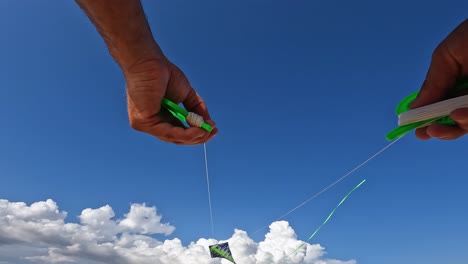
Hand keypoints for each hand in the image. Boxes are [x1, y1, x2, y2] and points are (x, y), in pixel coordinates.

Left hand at [125, 58, 217, 144]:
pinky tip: (197, 130)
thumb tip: (209, 124)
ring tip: (207, 131)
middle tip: (212, 133)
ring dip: (193, 137)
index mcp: (161, 116)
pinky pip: (166, 132)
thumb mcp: (186, 94)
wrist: (149, 62)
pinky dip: (184, 133)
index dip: (196, 134)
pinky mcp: (142, 123)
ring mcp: (146, 124)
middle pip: (177, 138)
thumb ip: (197, 109)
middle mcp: (152, 123)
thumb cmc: (164, 74)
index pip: (179, 132)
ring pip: (173, 138)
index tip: (212, 130)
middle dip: (197, 137)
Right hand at [410, 19, 467, 139]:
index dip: (429, 121)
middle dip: (442, 130)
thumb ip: (432, 82)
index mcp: (456, 84)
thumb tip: (414, 107)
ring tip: (453, 117)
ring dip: (457, 126)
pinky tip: (459, 114)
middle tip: (428, 132)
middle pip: (456, 121)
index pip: (441, 109)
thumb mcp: (445, 56)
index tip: (417, 131)